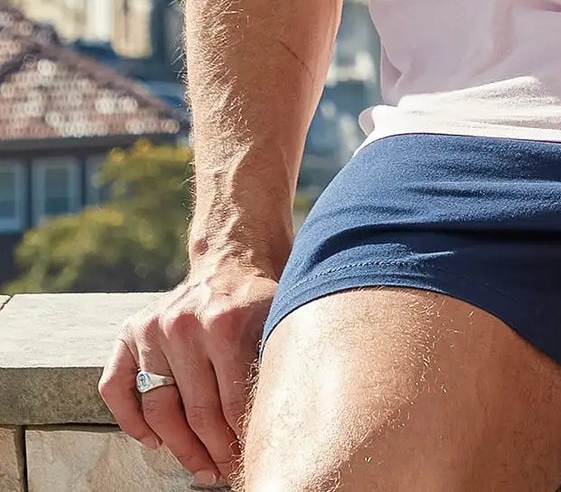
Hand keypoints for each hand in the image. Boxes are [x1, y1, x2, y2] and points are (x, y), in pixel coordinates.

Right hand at [98, 252, 282, 484]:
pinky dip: (129, 421)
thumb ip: (270, 368)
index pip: (232, 403)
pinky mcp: (130, 331)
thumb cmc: (260, 299)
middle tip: (225, 472)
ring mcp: (153, 328)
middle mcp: (183, 325)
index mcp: (225, 322)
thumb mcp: (277, 323)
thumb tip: (274, 429)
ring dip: (178, 448)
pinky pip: (114, 387)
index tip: (249, 461)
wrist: (234, 257)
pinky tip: (154, 441)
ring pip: (158, 409)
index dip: (240, 441)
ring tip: (200, 467)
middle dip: (213, 452)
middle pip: (195, 412)